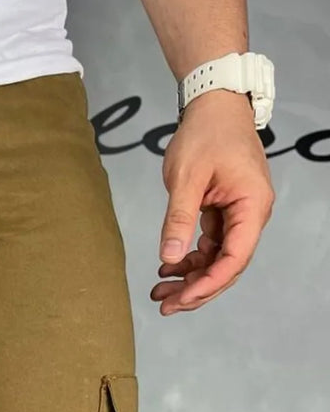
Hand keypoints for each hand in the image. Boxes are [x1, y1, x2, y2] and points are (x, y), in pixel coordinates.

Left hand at [152, 89, 274, 315]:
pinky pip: (210, 246)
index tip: (181, 300)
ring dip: (190, 279)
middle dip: (196, 290)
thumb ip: (179, 219)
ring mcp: (239, 215)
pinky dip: (189, 260)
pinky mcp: (225, 213)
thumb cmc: (206, 133)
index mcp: (251, 206)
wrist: (213, 105)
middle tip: (164, 306)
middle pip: (227, 267)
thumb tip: (171, 257)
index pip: (235, 259)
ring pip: (217, 260)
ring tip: (159, 292)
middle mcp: (251, 215)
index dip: (208, 284)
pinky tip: (167, 270)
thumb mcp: (187, 178)